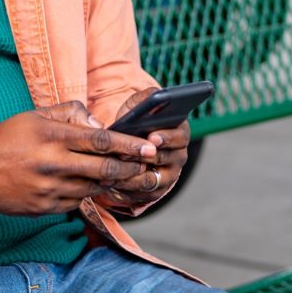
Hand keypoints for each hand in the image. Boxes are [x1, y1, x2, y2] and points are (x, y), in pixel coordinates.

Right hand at [0, 101, 156, 216]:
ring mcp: (49, 189)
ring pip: (94, 187)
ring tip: (128, 175)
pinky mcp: (45, 208)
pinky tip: (95, 185)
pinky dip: (90, 192)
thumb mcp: (35, 116)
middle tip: (149, 166)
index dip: (129, 145)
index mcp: (52, 136)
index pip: (101, 141)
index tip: (148, 147)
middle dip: (132, 168)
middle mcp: (52, 164)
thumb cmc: (6, 139)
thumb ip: (70, 114)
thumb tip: (100, 124)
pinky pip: (78, 201)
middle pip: (105, 169)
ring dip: (113, 182)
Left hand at [95, 88, 190, 209]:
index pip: (179, 136)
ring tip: (115, 169)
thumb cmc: (136, 120)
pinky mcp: (156, 190)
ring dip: (132, 174)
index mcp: (180, 132)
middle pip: (166, 159)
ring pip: (153, 179)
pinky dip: (126, 187)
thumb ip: (145, 99)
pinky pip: (142, 192)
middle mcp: (179, 155)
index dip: (166, 137)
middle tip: (127, 155)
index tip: (152, 136)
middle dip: (145, 157)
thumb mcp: (139, 105)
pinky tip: (111, 181)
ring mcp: (169, 175)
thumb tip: (152, 100)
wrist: (131, 143)